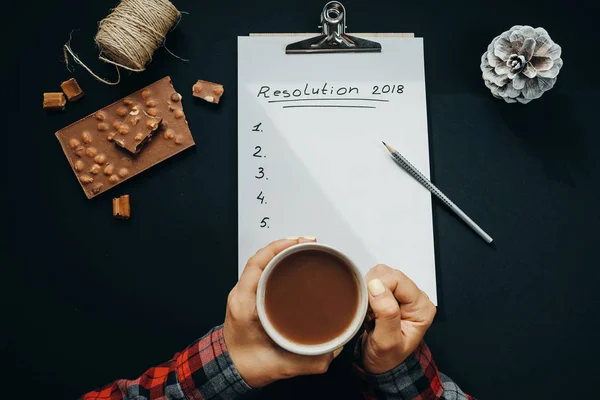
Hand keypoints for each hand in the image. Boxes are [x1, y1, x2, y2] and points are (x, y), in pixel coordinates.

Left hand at [223, 237, 339, 387]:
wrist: (231, 371)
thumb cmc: (247, 365)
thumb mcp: (281, 365)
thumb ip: (309, 361)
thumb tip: (333, 350)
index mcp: (244, 304)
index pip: (256, 265)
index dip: (277, 248)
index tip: (297, 242)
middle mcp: (242, 294)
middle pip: (261, 258)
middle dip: (285, 245)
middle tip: (309, 242)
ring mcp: (245, 294)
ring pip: (262, 263)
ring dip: (282, 252)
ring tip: (304, 248)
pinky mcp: (251, 297)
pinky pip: (263, 272)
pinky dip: (278, 263)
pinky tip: (293, 263)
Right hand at [361, 264, 435, 373]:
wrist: (379, 365)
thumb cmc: (386, 358)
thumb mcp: (387, 342)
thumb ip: (386, 314)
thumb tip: (377, 286)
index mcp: (421, 307)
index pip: (397, 279)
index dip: (378, 289)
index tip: (370, 309)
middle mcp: (415, 297)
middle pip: (388, 274)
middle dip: (372, 290)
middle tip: (370, 313)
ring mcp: (402, 294)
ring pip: (379, 274)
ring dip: (368, 291)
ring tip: (369, 312)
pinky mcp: (390, 293)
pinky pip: (373, 280)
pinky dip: (365, 291)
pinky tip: (368, 308)